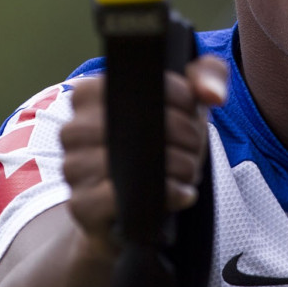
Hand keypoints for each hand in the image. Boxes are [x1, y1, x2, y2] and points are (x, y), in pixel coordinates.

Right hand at [60, 56, 228, 250]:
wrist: (129, 210)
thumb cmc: (156, 147)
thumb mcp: (184, 105)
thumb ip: (206, 76)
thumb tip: (213, 95)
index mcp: (89, 94)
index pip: (149, 84)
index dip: (186, 101)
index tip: (192, 115)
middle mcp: (73, 128)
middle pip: (144, 121)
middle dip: (186, 134)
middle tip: (193, 148)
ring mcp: (73, 167)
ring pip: (137, 160)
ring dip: (179, 166)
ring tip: (186, 170)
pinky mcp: (82, 204)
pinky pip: (124, 197)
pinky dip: (164, 194)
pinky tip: (180, 193)